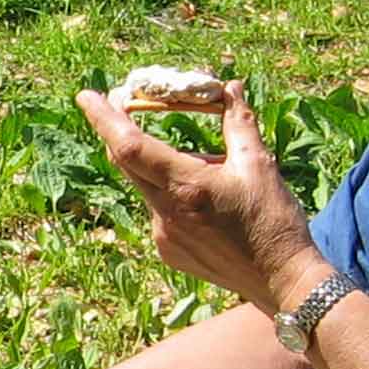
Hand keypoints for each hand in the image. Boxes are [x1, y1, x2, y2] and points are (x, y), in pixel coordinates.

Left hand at [75, 83, 326, 313]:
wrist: (283, 281)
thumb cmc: (274, 222)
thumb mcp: (259, 165)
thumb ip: (238, 122)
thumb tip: (229, 87)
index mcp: (186, 187)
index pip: (129, 146)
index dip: (104, 119)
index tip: (86, 96)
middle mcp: (166, 212)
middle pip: (127, 162)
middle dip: (121, 130)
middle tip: (128, 102)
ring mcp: (163, 235)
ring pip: (146, 186)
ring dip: (161, 165)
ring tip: (209, 170)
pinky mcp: (167, 251)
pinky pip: (158, 210)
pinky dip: (171, 194)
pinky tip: (206, 203)